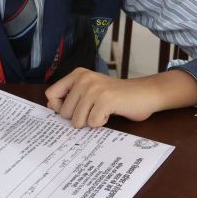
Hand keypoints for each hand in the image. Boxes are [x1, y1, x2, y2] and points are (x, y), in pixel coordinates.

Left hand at [45, 68, 169, 128]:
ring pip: (77, 120)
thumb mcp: (90, 90)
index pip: (51, 94)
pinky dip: (102, 123)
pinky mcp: (106, 99)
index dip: (59, 107)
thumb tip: (51, 105)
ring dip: (90, 121)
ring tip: (103, 110)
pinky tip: (110, 113)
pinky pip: (93, 123)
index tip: (73, 109)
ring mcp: (95, 88)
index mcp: (78, 74)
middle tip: (94, 110)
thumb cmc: (117, 96)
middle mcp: (84, 78)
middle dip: (78, 118)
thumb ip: (71, 96)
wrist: (145, 93)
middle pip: (64, 112)